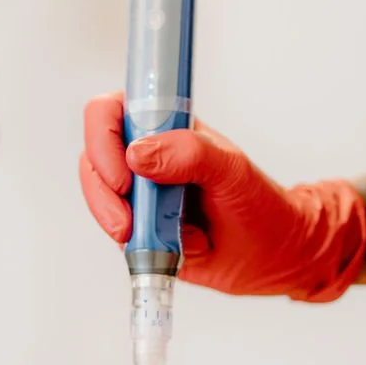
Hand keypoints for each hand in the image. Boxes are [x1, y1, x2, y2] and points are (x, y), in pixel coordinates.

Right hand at [78, 93, 365, 299]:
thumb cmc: (257, 203)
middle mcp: (145, 156)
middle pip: (94, 154)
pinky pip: (112, 228)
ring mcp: (138, 193)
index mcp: (165, 127)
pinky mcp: (137, 228)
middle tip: (126, 209)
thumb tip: (138, 155)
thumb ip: (190, 154)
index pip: (113, 110)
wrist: (271, 255)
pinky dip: (125, 239)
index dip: (104, 132)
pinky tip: (154, 244)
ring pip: (97, 193)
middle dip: (102, 184)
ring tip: (138, 233)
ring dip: (109, 214)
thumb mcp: (232, 171)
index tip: (125, 166)